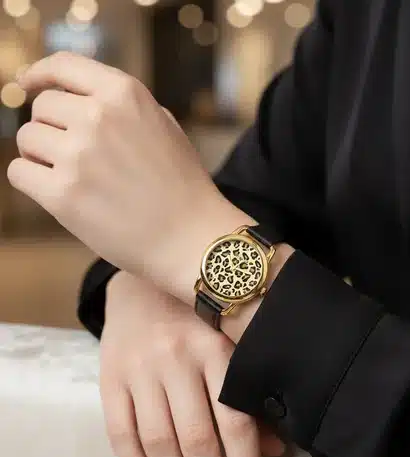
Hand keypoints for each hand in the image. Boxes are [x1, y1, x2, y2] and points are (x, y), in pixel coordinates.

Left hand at [9, 51, 224, 281]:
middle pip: (42, 108)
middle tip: (74, 155)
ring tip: (72, 177)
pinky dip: (32, 182)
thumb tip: (79, 100)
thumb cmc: (182, 187)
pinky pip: (19, 173)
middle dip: (53, 129)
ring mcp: (79, 156)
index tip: (27, 84)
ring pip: (27, 140)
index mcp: (125, 95)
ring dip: (42, 156)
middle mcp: (98, 117)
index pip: (64, 66)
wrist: (191, 237)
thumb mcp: (164, 128)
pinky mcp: (63, 196)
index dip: (39, 74)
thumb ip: (123, 108)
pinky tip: (59, 193)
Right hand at [101, 270, 284, 456]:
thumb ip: (248, 393)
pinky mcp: (110, 379)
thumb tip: (274, 449)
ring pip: (158, 444)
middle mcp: (176, 359)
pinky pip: (121, 435)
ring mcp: (139, 370)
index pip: (233, 420)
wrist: (141, 287)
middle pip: (196, 439)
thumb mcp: (227, 343)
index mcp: (214, 349)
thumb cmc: (194, 318)